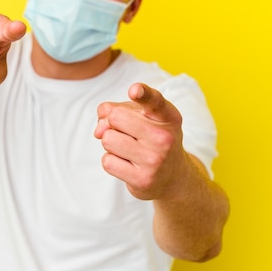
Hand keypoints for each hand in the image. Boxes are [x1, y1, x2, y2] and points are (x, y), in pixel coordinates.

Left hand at [94, 83, 185, 199]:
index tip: (134, 90)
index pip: (154, 101)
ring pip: (107, 139)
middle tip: (128, 133)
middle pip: (115, 117)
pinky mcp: (142, 180)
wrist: (172, 176)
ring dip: (111, 144)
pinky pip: (107, 162)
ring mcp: (154, 160)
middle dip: (113, 124)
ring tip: (128, 149)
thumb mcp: (142, 117)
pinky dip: (112, 161)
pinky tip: (127, 164)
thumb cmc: (152, 139)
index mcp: (167, 116)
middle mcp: (164, 137)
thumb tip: (99, 129)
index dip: (143, 93)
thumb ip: (117, 110)